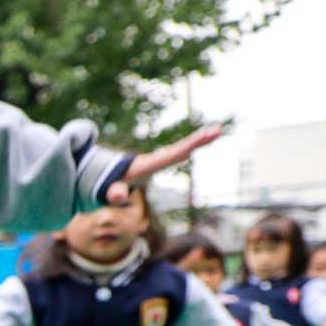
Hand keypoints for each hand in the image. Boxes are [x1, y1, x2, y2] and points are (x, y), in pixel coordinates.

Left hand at [104, 125, 222, 203]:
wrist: (108, 173)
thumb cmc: (111, 184)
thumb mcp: (112, 190)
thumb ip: (114, 193)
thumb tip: (117, 196)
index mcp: (147, 165)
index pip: (170, 155)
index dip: (186, 146)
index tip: (202, 136)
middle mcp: (156, 159)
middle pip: (179, 148)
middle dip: (197, 140)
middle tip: (216, 129)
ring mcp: (160, 159)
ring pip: (182, 148)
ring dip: (199, 139)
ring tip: (216, 129)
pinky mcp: (162, 160)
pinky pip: (180, 151)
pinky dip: (192, 145)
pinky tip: (206, 138)